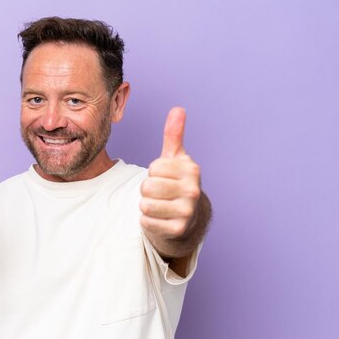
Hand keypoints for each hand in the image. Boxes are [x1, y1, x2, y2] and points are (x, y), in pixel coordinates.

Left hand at [140, 107, 201, 245]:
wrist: (189, 218)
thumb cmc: (177, 183)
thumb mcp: (176, 159)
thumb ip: (174, 135)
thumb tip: (177, 109)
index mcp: (192, 170)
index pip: (153, 167)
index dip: (154, 173)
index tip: (165, 178)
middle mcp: (193, 190)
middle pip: (147, 186)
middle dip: (148, 190)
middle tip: (160, 193)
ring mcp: (187, 211)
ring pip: (145, 204)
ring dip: (147, 206)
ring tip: (160, 205)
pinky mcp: (177, 229)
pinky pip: (146, 221)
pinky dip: (148, 221)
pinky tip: (161, 218)